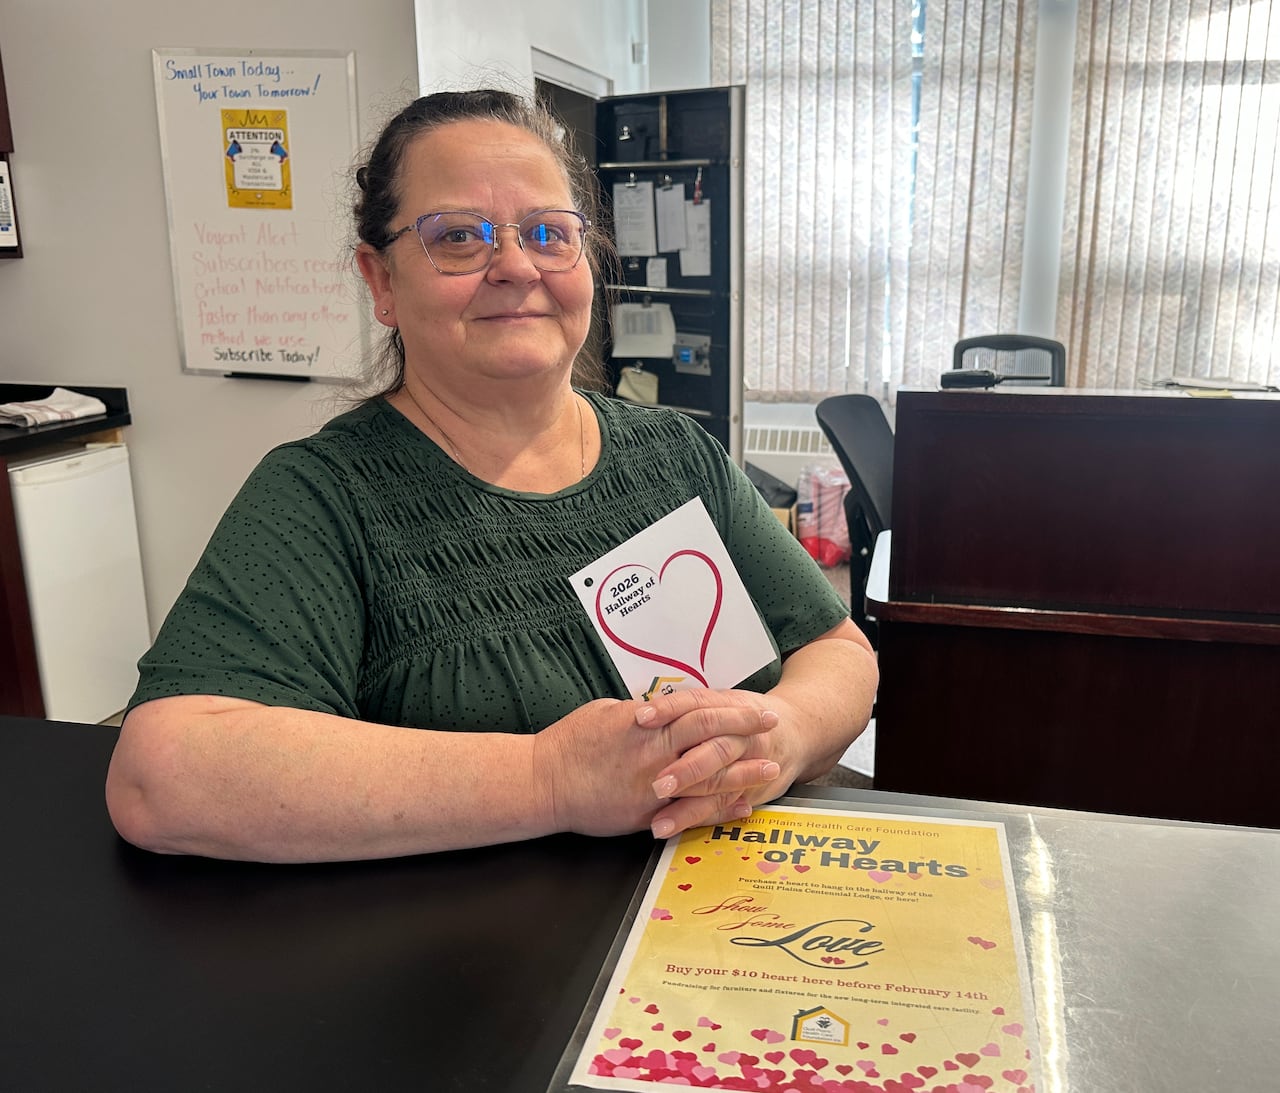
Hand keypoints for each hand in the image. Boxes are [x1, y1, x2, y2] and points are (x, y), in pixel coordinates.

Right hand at [531, 694, 777, 838]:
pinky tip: (740, 805)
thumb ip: (640, 713)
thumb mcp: (606, 713)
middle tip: (773, 725)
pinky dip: (718, 807)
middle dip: (745, 729)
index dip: (729, 707)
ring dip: (743, 770)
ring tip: (771, 768)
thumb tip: (659, 710)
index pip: (699, 708)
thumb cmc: (569, 743)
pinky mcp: (646, 812)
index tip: (753, 704)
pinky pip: (691, 810)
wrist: (543, 782)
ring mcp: (653, 784)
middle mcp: (656, 751)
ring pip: (708, 775)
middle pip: (711, 734)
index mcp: (647, 723)